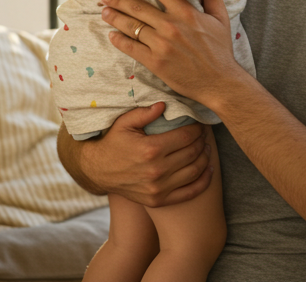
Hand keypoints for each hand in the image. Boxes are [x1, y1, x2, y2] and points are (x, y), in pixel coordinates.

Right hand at [67, 102, 213, 206]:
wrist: (98, 172)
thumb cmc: (113, 143)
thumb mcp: (124, 123)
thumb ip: (145, 112)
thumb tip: (165, 104)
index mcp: (151, 149)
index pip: (186, 136)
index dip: (197, 129)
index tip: (199, 124)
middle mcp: (157, 170)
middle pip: (192, 153)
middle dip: (202, 141)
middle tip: (204, 134)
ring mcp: (159, 188)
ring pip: (195, 171)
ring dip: (205, 158)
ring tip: (206, 148)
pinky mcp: (159, 201)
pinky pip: (189, 193)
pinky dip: (203, 181)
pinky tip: (208, 169)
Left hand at [102, 0, 243, 100]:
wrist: (219, 81)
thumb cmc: (220, 50)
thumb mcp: (222, 20)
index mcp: (186, 13)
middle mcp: (171, 26)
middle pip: (138, 7)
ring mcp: (161, 44)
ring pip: (132, 26)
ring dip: (115, 17)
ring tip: (104, 12)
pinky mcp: (155, 62)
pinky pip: (131, 48)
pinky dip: (119, 40)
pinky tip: (111, 35)